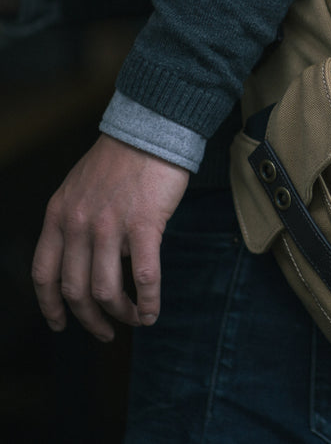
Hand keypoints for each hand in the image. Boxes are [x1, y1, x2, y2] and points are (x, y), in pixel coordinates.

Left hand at [31, 135, 189, 340]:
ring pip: (106, 289)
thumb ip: (76, 221)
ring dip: (121, 314)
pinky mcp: (144, 225)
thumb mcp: (79, 188)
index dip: (50, 306)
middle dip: (90, 319)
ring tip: (135, 319)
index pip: (44, 274)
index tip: (61, 324)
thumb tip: (92, 257)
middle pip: (76, 290)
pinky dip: (148, 300)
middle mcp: (78, 226)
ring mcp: (110, 227)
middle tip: (105, 332)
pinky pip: (144, 275)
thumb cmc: (120, 158)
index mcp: (58, 216)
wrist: (149, 131)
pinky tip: (153, 310)